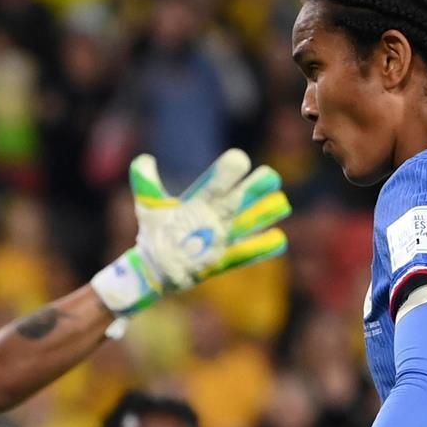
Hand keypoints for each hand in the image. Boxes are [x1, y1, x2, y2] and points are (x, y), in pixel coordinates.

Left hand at [92, 148, 292, 316]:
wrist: (154, 266)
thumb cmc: (153, 233)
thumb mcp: (147, 205)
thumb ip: (145, 182)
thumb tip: (145, 160)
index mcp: (198, 202)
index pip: (214, 184)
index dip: (226, 173)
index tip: (240, 160)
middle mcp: (213, 217)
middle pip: (237, 201)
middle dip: (253, 189)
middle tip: (271, 176)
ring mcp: (219, 238)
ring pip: (246, 224)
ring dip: (263, 215)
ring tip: (282, 203)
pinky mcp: (220, 260)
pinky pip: (244, 254)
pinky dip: (261, 248)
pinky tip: (279, 239)